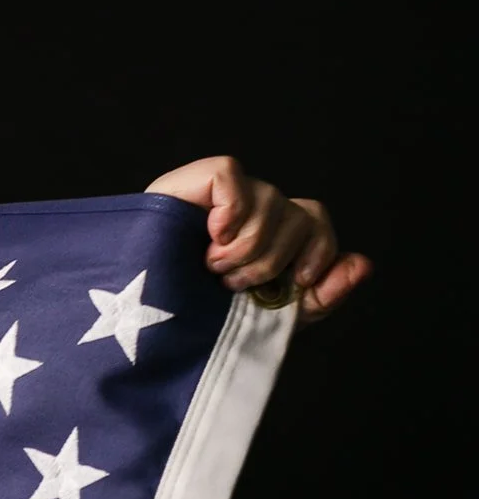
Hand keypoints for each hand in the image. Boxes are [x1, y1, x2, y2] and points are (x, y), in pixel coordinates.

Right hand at [145, 155, 372, 322]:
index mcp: (273, 240)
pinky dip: (230, 211)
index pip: (318, 225)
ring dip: (246, 246)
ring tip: (211, 269)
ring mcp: (227, 196)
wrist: (135, 323)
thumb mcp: (268, 320)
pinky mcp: (196, 182)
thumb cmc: (196, 322)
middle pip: (303, 214)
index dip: (318, 254)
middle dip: (274, 260)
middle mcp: (255, 212)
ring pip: (271, 200)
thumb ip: (319, 296)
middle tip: (232, 286)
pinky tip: (210, 236)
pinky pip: (232, 176)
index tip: (293, 287)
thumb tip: (362, 264)